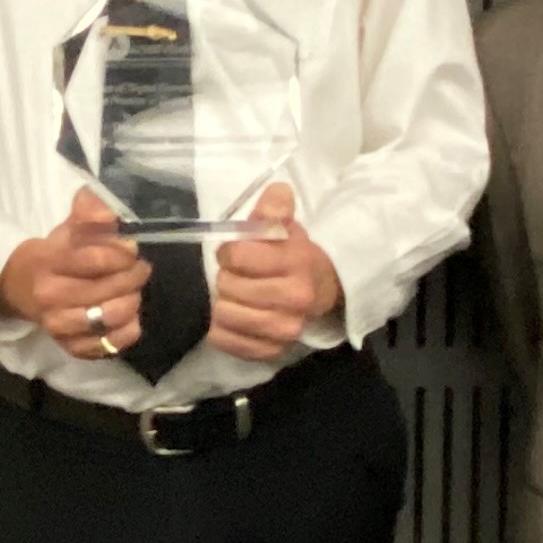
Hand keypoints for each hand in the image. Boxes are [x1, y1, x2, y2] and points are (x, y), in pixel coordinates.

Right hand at [0, 189, 151, 363]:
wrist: (19, 288)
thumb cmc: (53, 255)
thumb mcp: (67, 227)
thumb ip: (88, 212)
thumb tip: (107, 215)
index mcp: (47, 264)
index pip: (93, 260)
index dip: (121, 254)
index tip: (132, 249)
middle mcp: (50, 298)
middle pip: (104, 291)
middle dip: (131, 277)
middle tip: (140, 269)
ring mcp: (60, 327)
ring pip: (109, 318)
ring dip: (131, 302)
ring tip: (133, 290)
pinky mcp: (72, 348)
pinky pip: (110, 345)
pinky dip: (127, 331)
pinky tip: (129, 316)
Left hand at [206, 184, 339, 362]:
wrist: (319, 288)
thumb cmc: (292, 254)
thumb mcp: (285, 227)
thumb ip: (274, 209)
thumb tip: (277, 191)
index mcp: (297, 262)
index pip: (238, 256)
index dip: (230, 252)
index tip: (235, 253)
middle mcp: (295, 299)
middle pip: (229, 287)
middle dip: (227, 278)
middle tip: (236, 277)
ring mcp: (285, 329)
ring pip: (226, 315)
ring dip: (223, 304)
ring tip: (234, 297)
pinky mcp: (272, 351)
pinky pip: (229, 342)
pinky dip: (223, 330)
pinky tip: (232, 318)